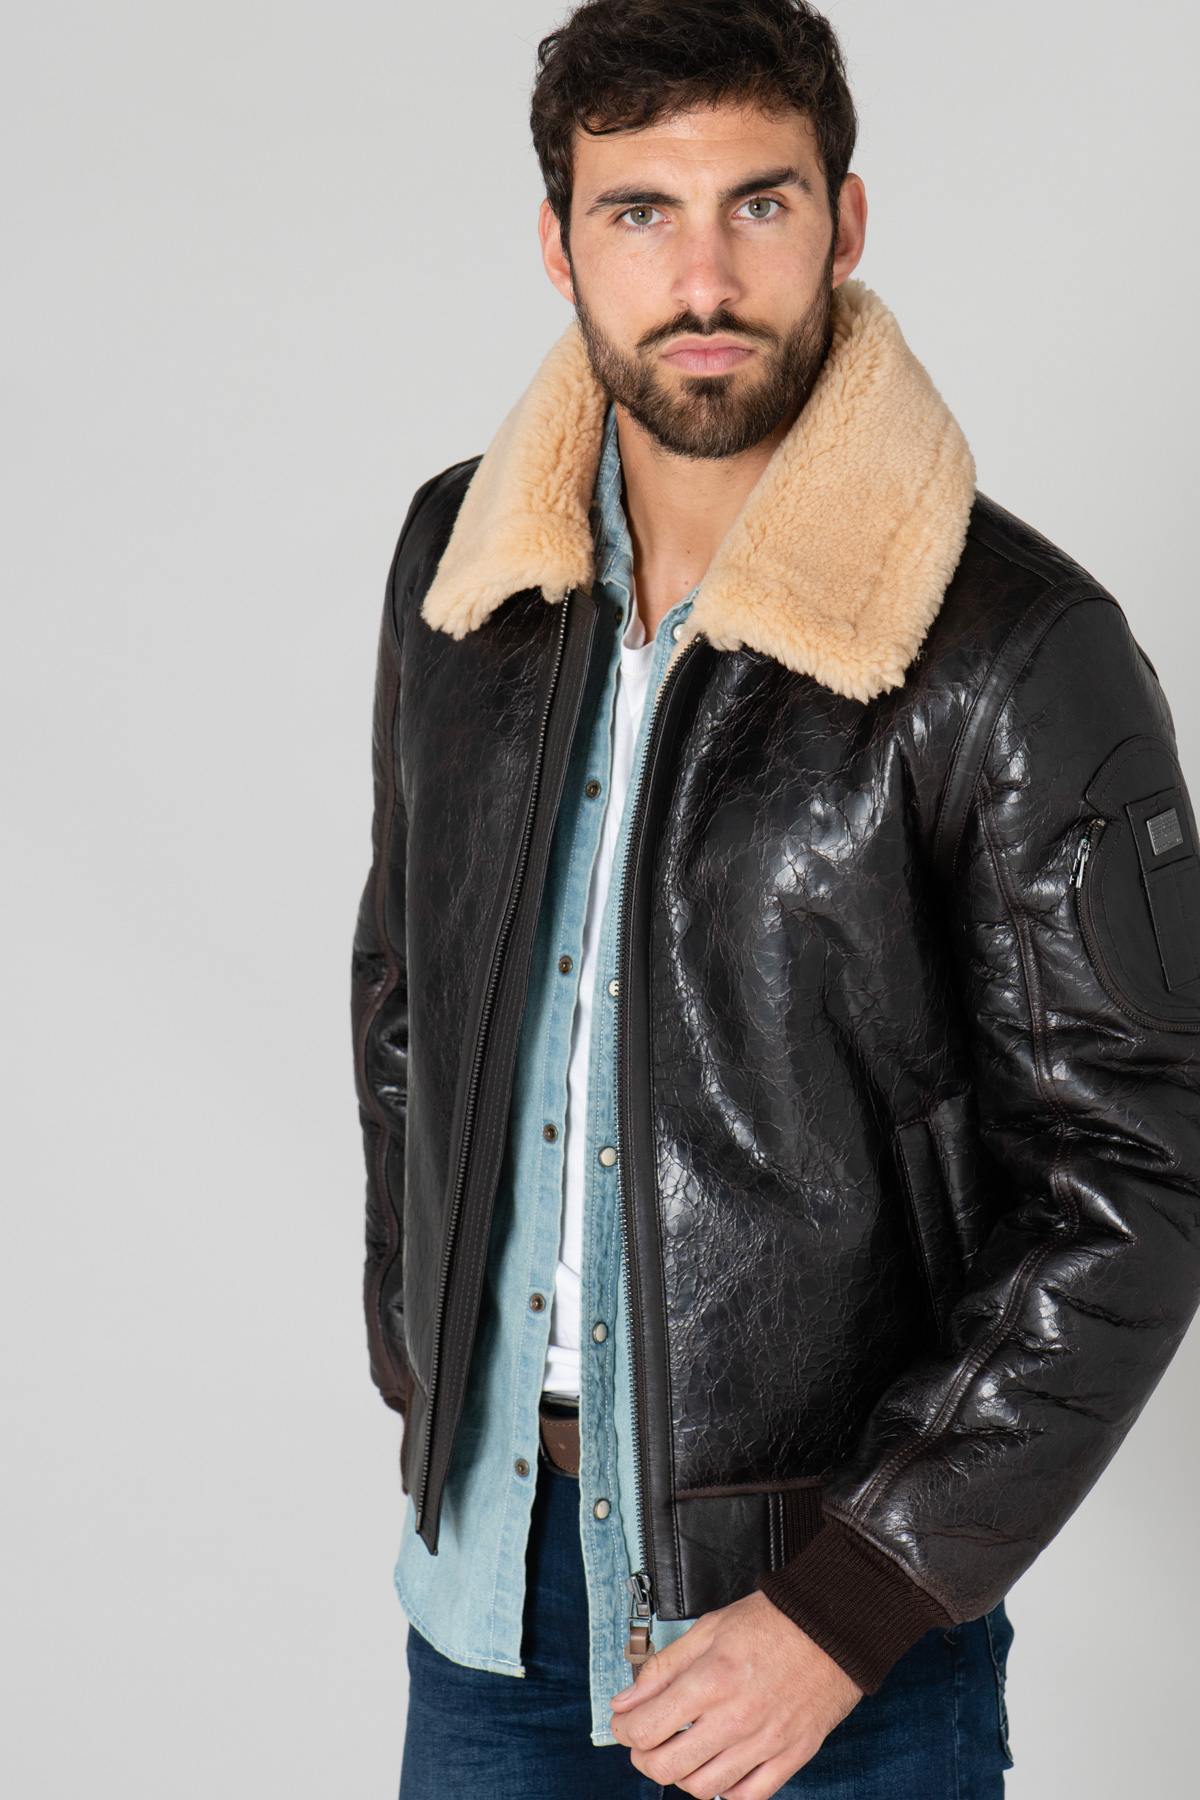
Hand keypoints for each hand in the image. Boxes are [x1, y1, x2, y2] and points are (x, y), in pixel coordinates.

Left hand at [608, 1589, 863, 1797]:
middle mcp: (734, 1718)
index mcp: (710, 1680)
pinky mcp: (790, 1756)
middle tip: (645, 1743)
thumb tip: (625, 1701)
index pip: (646, 1728)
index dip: (624, 1730)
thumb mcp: (707, 1629)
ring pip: (703, 1788)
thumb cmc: (771, 1622)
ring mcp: (764, 1743)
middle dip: (644, 1758)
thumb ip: (662, 1668)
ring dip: (682, 1775)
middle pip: (667, 1767)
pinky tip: (719, 1769)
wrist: (831, 1627)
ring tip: (681, 1753)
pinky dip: (726, 1791)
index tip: (625, 1722)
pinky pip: (748, 1797)